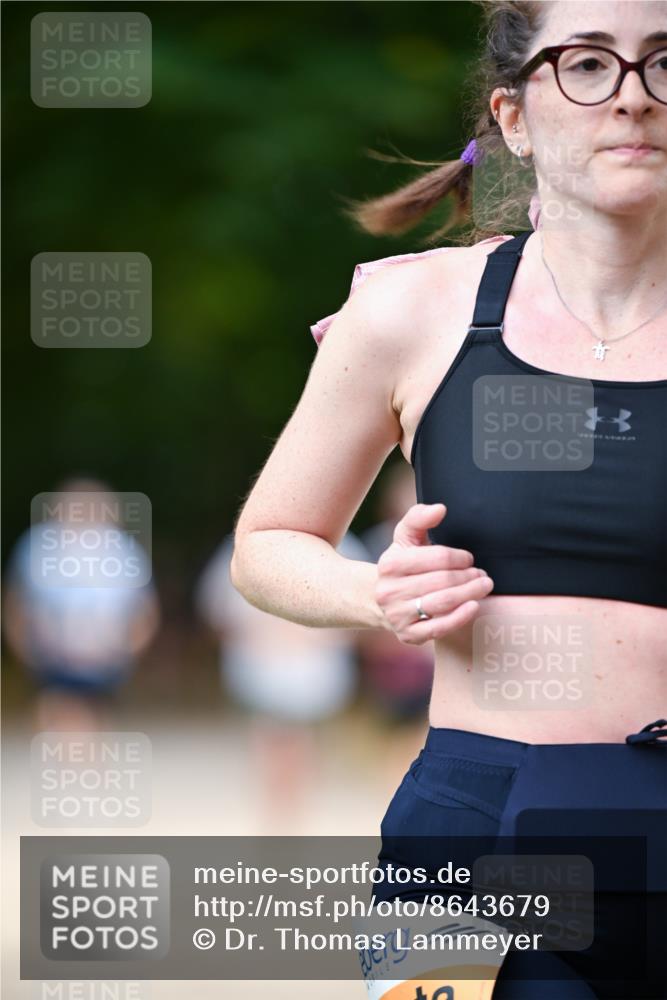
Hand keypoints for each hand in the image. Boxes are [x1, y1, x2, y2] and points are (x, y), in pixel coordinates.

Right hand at [375, 502, 493, 644]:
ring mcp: (397, 615)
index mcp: (389, 564)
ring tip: (483, 586)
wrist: (383, 600)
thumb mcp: (405, 538)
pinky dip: (460, 617)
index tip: (468, 559)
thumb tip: (440, 509)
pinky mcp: (408, 635)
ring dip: (470, 593)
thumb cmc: (403, 565)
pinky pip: (439, 628)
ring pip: (443, 602)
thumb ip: (419, 517)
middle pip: (442, 580)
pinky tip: (474, 606)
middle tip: (482, 575)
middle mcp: (389, 591)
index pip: (437, 557)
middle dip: (468, 576)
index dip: (459, 557)